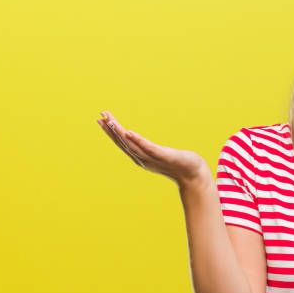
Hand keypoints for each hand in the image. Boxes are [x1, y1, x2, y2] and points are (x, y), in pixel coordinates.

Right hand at [96, 110, 211, 188]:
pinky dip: (138, 140)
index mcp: (141, 157)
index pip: (122, 143)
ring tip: (110, 121)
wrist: (194, 175)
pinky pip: (148, 148)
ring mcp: (152, 158)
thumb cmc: (178, 164)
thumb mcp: (160, 155)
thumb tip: (140, 140)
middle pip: (124, 143)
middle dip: (111, 131)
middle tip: (100, 117)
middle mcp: (143, 159)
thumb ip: (149, 149)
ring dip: (120, 133)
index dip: (110, 132)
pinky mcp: (163, 156)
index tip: (101, 120)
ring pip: (132, 144)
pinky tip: (129, 132)